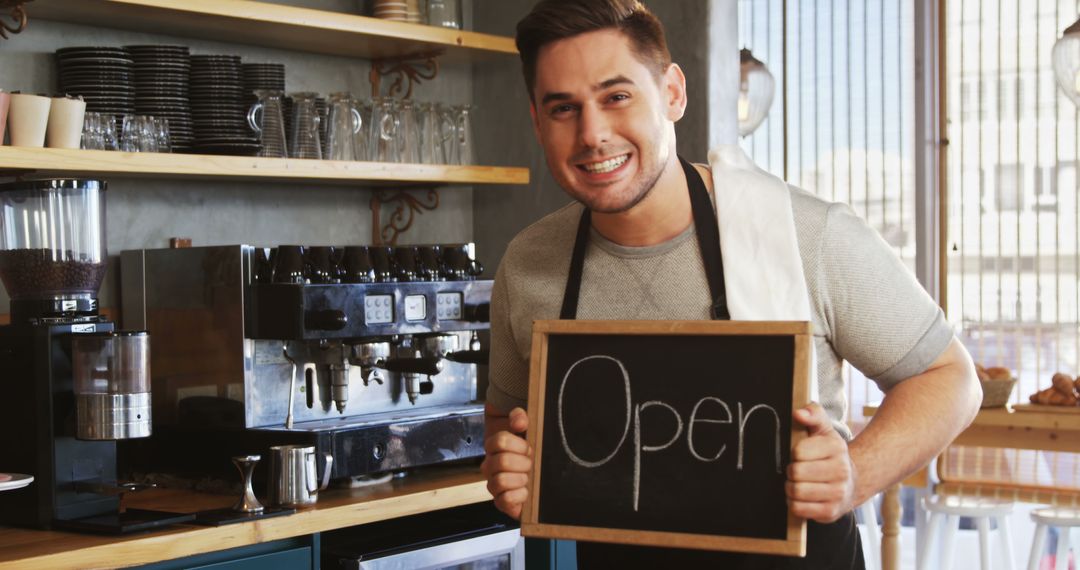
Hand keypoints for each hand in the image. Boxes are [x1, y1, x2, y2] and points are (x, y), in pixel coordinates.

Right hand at [481, 407, 531, 519]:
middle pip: (501, 462)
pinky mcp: (502, 502)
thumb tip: (519, 422)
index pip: (499, 441)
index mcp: (494, 446)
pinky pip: (503, 501)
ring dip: (520, 479)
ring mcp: (494, 484)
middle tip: (531, 463)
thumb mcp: (526, 426)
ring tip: (528, 477)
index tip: (528, 447)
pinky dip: (518, 497)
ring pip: (500, 481)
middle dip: (523, 462)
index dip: (518, 444)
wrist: (538, 469)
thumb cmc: (529, 446)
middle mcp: (490, 465)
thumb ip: (520, 416)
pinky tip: (525, 491)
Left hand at [786, 403, 856, 522]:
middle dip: (791, 471)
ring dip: (791, 488)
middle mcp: (841, 470)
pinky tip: (803, 496)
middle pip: (795, 472)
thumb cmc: (829, 454)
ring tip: (799, 483)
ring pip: (795, 491)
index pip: (798, 451)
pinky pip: (798, 508)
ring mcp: (837, 493)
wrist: (850, 482)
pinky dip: (794, 502)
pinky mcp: (830, 512)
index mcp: (837, 447)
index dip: (794, 453)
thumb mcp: (823, 429)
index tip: (801, 454)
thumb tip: (799, 413)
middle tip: (798, 470)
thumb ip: (812, 414)